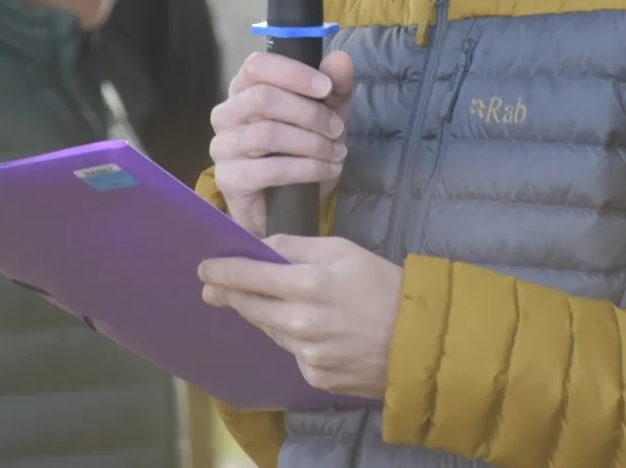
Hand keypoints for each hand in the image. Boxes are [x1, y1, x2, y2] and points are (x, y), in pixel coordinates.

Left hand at [199, 235, 401, 398]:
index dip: (224, 271)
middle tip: (213, 287)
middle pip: (251, 307)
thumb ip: (299, 247)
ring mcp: (306, 355)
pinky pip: (293, 353)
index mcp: (308, 284)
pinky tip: (310, 330)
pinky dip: (293, 339)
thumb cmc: (384, 286)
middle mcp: (300, 323)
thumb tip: (263, 247)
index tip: (205, 268)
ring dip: (262, 315)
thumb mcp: (345, 251)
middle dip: (230, 294)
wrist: (420, 341)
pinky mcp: (314, 377)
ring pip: (269, 330)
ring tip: (260, 302)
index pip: (250, 276)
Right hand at [209, 50, 354, 237]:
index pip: (256, 65)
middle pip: (262, 98)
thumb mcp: (327, 114)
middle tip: (338, 129)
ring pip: (267, 134)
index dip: (293, 73)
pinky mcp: (228, 179)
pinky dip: (306, 168)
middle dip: (309, 114)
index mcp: (244, 89)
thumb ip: (335, 86)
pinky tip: (327, 170)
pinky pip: (269, 169)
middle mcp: (226, 114)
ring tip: (336, 154)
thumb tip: (340, 59)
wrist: (290, 206)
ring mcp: (222, 147)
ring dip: (311, 144)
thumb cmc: (303, 150)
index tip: (326, 87)